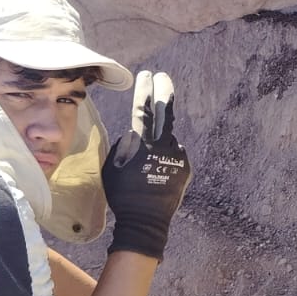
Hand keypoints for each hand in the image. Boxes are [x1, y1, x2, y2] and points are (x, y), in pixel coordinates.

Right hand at [101, 70, 192, 260]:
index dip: (144, 90)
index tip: (147, 74)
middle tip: (163, 77)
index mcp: (142, 144)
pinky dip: (166, 159)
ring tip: (148, 160)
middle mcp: (162, 145)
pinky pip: (174, 155)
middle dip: (163, 91)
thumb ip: (123, 147)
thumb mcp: (112, 168)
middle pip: (164, 112)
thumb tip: (133, 134)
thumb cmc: (123, 195)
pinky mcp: (185, 167)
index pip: (143, 110)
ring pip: (168, 138)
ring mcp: (176, 155)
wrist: (146, 221)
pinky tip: (157, 174)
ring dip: (160, 141)